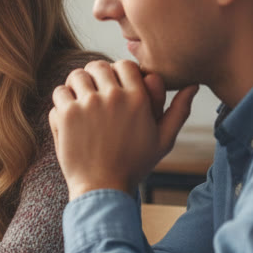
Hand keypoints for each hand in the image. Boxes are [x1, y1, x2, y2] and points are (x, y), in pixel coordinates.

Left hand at [48, 59, 198, 198]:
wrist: (103, 187)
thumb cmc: (135, 165)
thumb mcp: (164, 140)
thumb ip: (179, 110)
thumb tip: (193, 85)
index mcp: (138, 98)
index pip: (124, 65)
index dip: (117, 72)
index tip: (113, 86)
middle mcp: (113, 96)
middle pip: (97, 66)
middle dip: (95, 76)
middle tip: (93, 91)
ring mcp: (88, 104)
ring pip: (76, 76)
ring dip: (76, 86)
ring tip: (79, 101)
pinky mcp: (67, 114)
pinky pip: (60, 93)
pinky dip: (61, 102)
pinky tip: (68, 115)